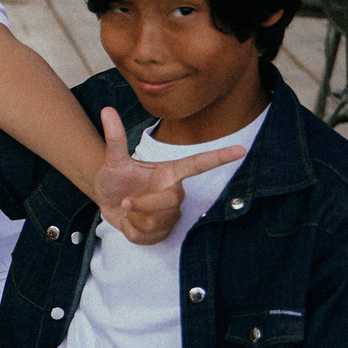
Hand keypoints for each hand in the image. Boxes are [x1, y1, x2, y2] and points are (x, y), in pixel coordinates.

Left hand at [94, 107, 243, 246]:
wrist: (106, 200)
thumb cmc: (116, 178)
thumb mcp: (113, 160)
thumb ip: (115, 139)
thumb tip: (107, 111)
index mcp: (169, 173)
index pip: (197, 164)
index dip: (218, 157)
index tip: (241, 149)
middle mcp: (174, 192)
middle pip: (171, 202)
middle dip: (143, 204)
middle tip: (125, 201)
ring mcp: (170, 214)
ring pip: (158, 222)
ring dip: (134, 218)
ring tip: (128, 208)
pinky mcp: (162, 232)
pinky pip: (147, 236)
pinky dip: (130, 231)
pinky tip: (129, 222)